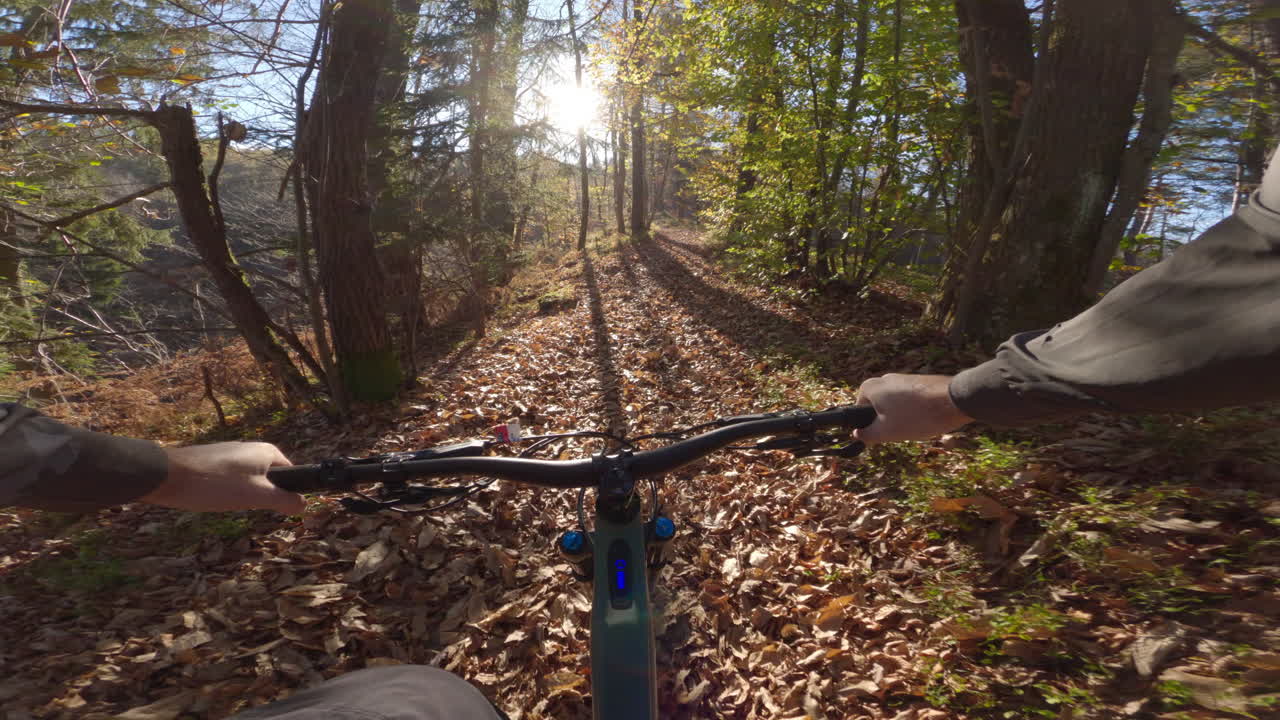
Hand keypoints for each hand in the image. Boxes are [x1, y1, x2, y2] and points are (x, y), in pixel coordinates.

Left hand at [142, 442, 303, 513]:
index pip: (292, 474)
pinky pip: (229, 479)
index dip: (287, 494)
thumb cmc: (216, 484)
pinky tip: (212, 498)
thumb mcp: (257, 496)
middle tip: (246, 507)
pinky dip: (225, 490)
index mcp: (267, 451)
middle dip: (262, 496)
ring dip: (241, 495)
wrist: (167, 475)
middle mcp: (251, 448)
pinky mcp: (212, 460)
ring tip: (226, 502)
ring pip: (248, 480)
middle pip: (269, 478)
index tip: (275, 509)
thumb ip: (284, 500)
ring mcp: (230, 453)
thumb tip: (304, 505)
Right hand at [853, 374, 972, 444]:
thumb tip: (856, 435)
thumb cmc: (916, 416)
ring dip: (903, 418)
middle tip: (898, 432)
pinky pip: (912, 402)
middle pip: (879, 407)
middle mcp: (885, 378)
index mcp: (871, 387)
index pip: (859, 409)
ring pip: (896, 406)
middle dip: (887, 422)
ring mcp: (905, 378)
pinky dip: (917, 412)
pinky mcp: (922, 382)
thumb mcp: (886, 432)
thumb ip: (867, 435)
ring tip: (916, 426)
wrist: (954, 400)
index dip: (867, 425)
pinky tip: (928, 420)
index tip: (879, 434)